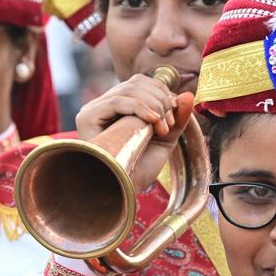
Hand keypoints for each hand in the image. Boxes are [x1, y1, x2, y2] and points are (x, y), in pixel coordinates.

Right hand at [74, 74, 188, 190]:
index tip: (175, 116)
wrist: (121, 192)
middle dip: (161, 99)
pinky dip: (140, 107)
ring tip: (162, 129)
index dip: (162, 92)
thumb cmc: (138, 172)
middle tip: (169, 125)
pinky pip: (117, 101)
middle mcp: (104, 106)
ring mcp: (93, 110)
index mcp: (120, 108)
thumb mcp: (164, 141)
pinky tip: (153, 121)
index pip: (141, 84)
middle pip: (136, 83)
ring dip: (154, 105)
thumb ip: (176, 119)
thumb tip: (188, 94)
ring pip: (129, 89)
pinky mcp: (87, 117)